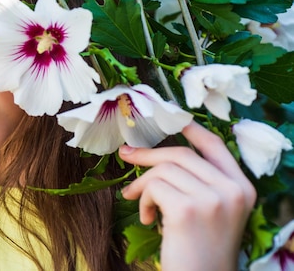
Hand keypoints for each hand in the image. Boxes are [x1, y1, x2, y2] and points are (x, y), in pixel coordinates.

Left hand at [119, 121, 255, 270]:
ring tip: (137, 202)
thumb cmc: (199, 249)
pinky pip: (153, 187)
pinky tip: (147, 219)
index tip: (171, 119)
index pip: (215, 146)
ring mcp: (213, 199)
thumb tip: (154, 154)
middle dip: (148, 154)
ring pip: (163, 169)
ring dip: (143, 185)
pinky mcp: (188, 209)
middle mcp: (232, 190)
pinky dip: (142, 200)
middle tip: (126, 155)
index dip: (191, 130)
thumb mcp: (209, 211)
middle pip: (181, 153)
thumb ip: (196, 182)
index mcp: (243, 187)